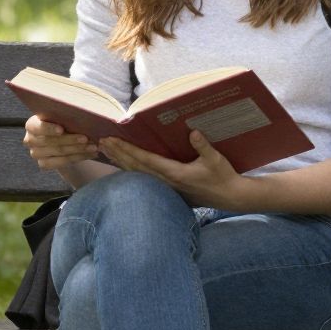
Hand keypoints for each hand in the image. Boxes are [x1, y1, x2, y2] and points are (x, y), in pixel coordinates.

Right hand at [22, 115, 96, 174]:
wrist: (61, 137)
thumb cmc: (62, 121)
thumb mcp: (62, 115)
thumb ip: (66, 113)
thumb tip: (82, 111)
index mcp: (32, 125)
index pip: (38, 127)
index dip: (49, 129)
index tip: (62, 129)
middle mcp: (30, 140)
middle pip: (51, 141)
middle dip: (71, 139)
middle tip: (87, 138)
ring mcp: (36, 154)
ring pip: (59, 152)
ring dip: (78, 149)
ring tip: (94, 146)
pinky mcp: (44, 164)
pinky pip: (62, 162)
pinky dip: (79, 157)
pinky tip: (90, 154)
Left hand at [99, 129, 249, 208]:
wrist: (228, 197)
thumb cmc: (222, 177)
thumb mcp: (215, 159)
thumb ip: (203, 147)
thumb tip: (193, 132)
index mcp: (175, 173)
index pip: (146, 160)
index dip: (128, 150)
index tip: (114, 141)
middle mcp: (166, 181)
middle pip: (136, 167)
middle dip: (118, 154)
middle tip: (102, 142)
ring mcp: (166, 187)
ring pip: (137, 174)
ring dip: (121, 162)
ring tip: (106, 152)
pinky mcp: (168, 190)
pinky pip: (144, 179)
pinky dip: (131, 171)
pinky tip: (124, 166)